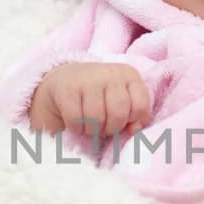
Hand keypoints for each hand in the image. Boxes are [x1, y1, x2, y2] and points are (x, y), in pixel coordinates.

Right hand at [30, 62, 151, 137]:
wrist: (63, 80)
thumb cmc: (99, 96)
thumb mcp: (121, 102)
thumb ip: (135, 116)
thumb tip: (135, 129)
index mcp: (129, 75)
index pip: (140, 107)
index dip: (132, 121)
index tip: (123, 121)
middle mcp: (110, 73)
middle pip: (118, 114)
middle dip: (111, 129)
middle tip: (103, 127)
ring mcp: (88, 78)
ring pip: (96, 119)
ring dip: (92, 130)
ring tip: (89, 125)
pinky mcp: (67, 88)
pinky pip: (76, 119)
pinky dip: (76, 128)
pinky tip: (75, 123)